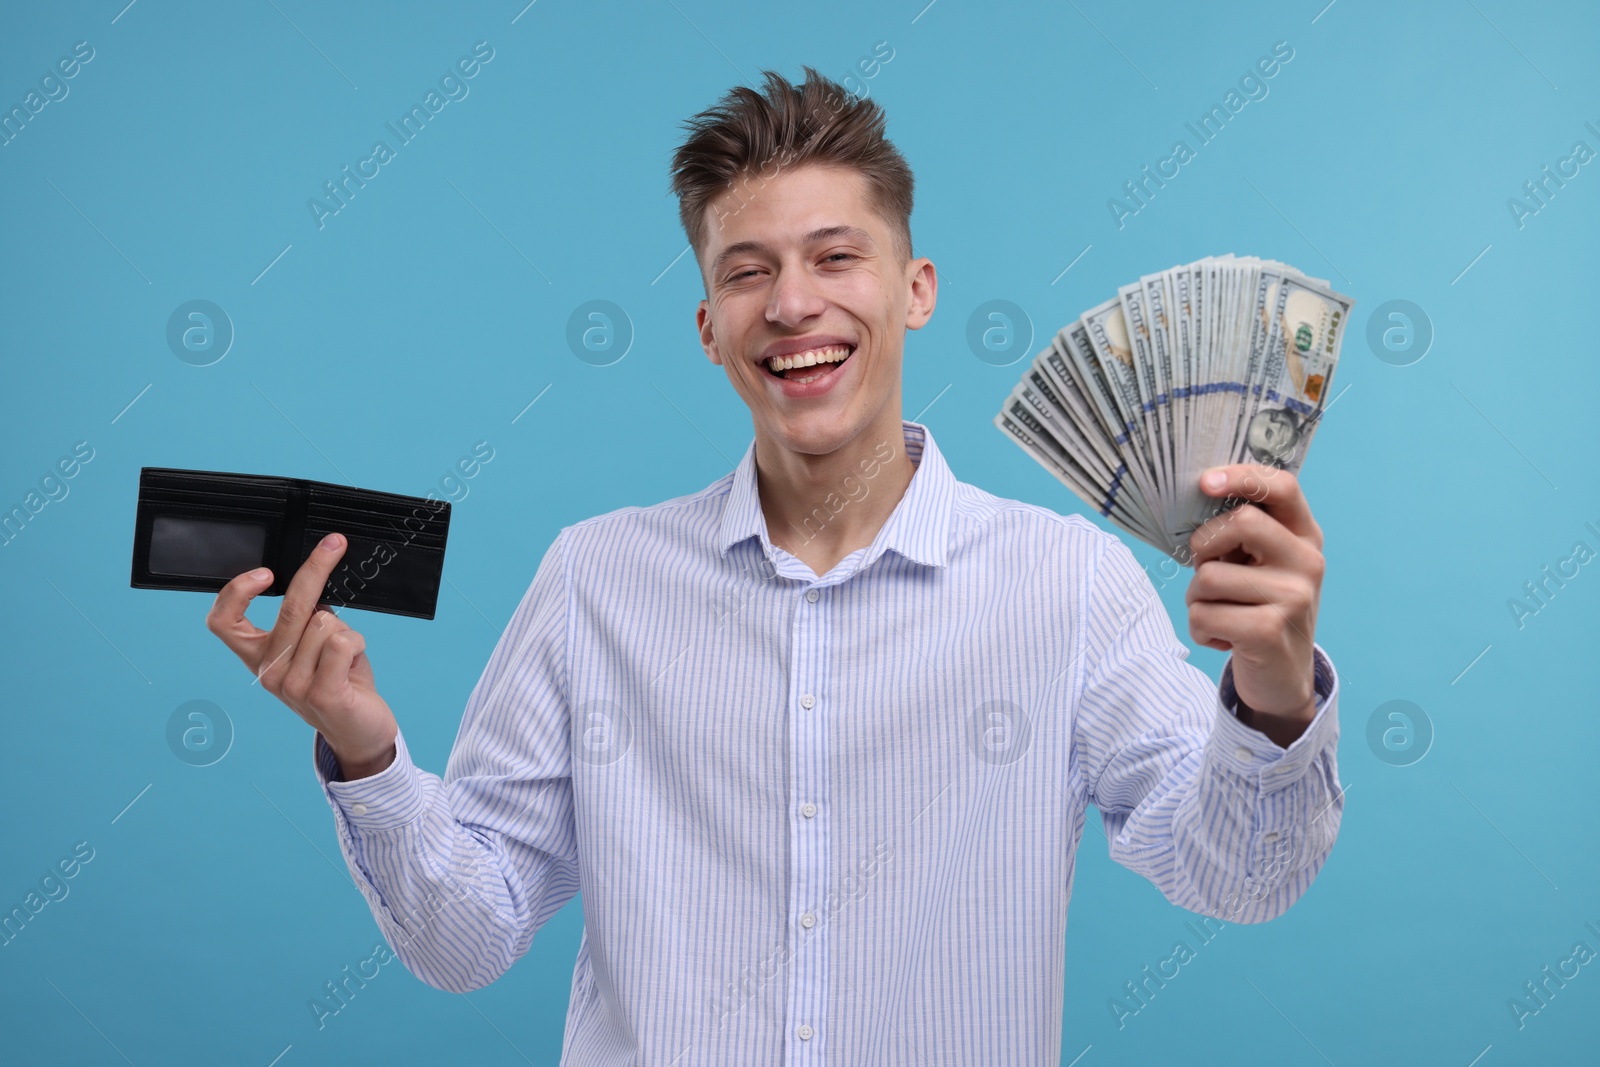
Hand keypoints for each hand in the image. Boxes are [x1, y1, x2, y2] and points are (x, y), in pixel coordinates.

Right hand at [205, 532, 398, 778]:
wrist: (359, 732)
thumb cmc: (339, 682)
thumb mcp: (313, 648)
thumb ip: (305, 620)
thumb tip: (315, 581)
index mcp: (259, 657)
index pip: (223, 622)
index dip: (235, 592)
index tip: (265, 572)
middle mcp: (268, 671)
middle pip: (289, 607)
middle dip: (316, 568)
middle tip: (334, 543)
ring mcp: (292, 685)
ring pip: (324, 622)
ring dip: (346, 629)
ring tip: (346, 654)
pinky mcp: (322, 693)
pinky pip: (342, 642)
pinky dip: (357, 642)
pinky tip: (354, 663)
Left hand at [1185, 465, 1323, 736]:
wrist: (1283, 677)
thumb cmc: (1260, 609)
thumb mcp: (1263, 566)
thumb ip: (1243, 532)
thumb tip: (1199, 494)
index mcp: (1305, 536)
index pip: (1281, 488)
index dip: (1242, 476)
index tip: (1205, 482)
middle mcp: (1307, 562)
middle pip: (1240, 522)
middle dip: (1204, 545)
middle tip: (1207, 570)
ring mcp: (1293, 597)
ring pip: (1209, 576)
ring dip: (1196, 598)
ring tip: (1221, 613)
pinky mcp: (1268, 630)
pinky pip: (1203, 614)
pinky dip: (1200, 629)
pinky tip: (1224, 638)